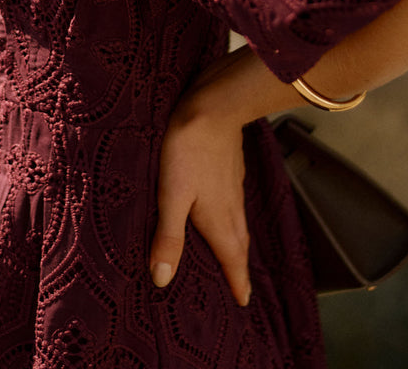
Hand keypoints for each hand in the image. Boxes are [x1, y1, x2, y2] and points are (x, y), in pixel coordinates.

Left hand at [149, 75, 251, 306]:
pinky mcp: (231, 167)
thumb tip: (162, 279)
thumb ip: (168, 236)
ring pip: (239, 223)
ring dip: (237, 243)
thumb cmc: (189, 149)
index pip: (232, 259)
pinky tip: (226, 209)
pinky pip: (235, 202)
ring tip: (233, 254)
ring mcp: (233, 185)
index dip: (238, 282)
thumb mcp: (172, 195)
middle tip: (241, 286)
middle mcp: (231, 206)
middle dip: (240, 268)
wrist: (214, 105)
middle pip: (239, 245)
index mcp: (218, 219)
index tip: (244, 302)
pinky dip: (233, 217)